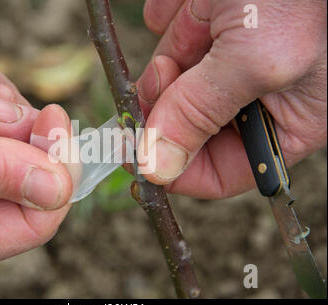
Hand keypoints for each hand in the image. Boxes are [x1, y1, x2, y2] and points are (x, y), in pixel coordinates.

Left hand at [137, 0, 326, 197]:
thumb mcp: (257, 61)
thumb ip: (202, 113)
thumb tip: (157, 166)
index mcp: (283, 122)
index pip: (221, 172)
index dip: (177, 169)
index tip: (137, 154)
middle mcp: (253, 96)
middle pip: (186, 127)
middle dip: (167, 106)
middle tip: (166, 77)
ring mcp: (227, 57)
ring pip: (171, 84)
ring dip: (167, 62)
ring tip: (197, 22)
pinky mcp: (208, 21)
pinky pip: (170, 35)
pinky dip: (171, 20)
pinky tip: (191, 1)